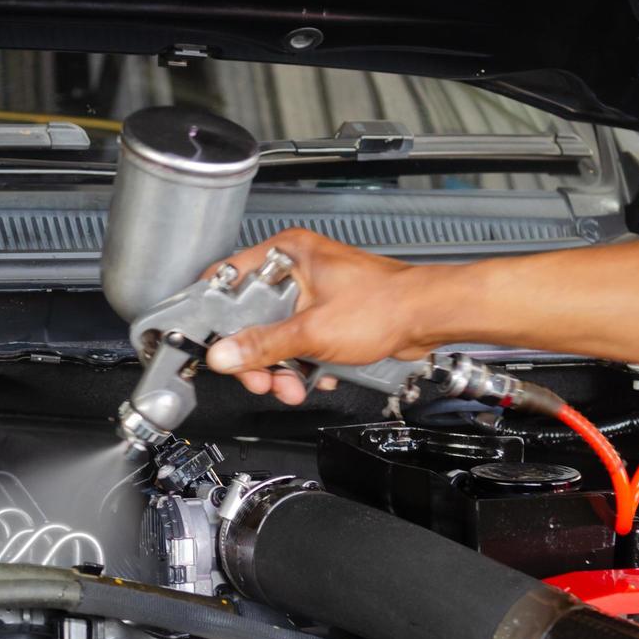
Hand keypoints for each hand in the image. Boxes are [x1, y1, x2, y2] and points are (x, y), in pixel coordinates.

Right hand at [200, 229, 437, 403]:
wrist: (428, 318)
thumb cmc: (386, 303)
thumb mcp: (311, 330)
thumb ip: (262, 345)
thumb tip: (226, 354)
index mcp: (286, 254)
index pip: (229, 278)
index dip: (214, 313)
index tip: (209, 341)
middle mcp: (297, 270)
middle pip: (251, 317)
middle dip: (257, 356)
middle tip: (258, 377)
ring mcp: (312, 295)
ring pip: (276, 336)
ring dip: (281, 367)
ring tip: (290, 384)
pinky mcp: (326, 317)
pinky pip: (299, 344)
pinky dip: (303, 364)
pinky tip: (314, 375)